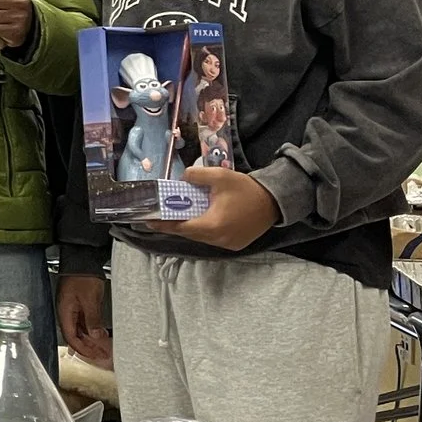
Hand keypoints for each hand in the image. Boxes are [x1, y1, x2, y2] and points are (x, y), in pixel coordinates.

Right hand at [57, 274, 113, 367]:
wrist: (82, 259)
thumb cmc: (82, 276)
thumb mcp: (90, 299)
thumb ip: (93, 319)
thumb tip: (97, 336)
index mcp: (65, 312)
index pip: (71, 338)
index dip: (83, 349)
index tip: (95, 355)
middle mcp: (66, 312)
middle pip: (75, 336)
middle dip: (88, 347)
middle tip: (101, 355)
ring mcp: (72, 308)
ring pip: (80, 330)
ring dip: (90, 340)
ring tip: (103, 347)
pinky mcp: (78, 304)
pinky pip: (83, 322)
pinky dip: (91, 331)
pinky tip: (100, 334)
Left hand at [149, 167, 279, 251]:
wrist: (274, 201)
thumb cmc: (246, 189)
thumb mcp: (220, 176)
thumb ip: (197, 176)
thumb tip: (182, 179)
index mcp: (212, 226)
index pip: (180, 227)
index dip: (162, 224)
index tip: (146, 221)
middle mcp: (218, 240)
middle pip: (189, 233)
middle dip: (175, 224)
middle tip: (160, 215)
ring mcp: (227, 245)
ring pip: (201, 237)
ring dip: (190, 226)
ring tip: (179, 215)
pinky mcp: (235, 245)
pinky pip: (213, 238)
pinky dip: (204, 229)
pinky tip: (200, 219)